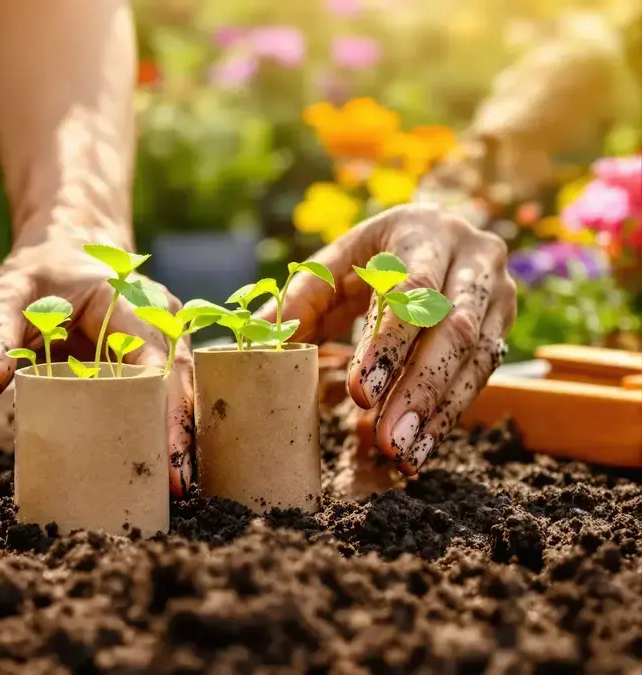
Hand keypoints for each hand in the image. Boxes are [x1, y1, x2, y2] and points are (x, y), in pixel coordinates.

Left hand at [0, 235, 195, 496]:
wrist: (65, 253)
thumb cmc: (35, 277)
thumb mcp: (4, 298)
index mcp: (127, 297)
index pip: (154, 353)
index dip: (163, 402)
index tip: (163, 448)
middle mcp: (160, 317)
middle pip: (180, 378)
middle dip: (181, 431)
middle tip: (175, 486)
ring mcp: (167, 338)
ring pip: (184, 389)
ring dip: (183, 436)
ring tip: (177, 488)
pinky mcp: (162, 359)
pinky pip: (174, 395)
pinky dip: (172, 428)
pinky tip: (170, 468)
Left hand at [256, 204, 515, 474]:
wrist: (431, 236)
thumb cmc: (370, 256)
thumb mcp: (332, 265)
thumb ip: (298, 301)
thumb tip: (256, 340)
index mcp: (423, 231)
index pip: (410, 289)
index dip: (387, 344)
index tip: (360, 393)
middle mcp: (473, 255)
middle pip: (452, 328)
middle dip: (418, 389)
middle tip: (388, 438)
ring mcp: (497, 290)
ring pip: (475, 356)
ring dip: (438, 411)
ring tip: (403, 454)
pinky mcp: (505, 323)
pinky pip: (483, 374)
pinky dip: (449, 414)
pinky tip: (421, 447)